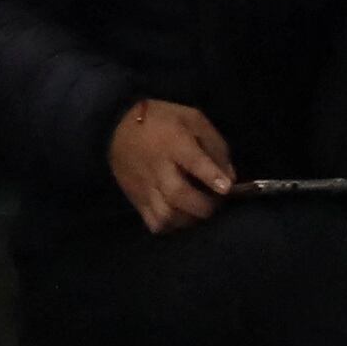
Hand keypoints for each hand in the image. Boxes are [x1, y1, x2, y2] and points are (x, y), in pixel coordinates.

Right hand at [110, 98, 235, 232]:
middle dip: (203, 206)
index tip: (226, 188)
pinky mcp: (136, 199)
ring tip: (197, 212)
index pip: (192, 161)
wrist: (117, 128)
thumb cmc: (162, 121)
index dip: (211, 176)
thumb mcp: (192, 119)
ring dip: (188, 219)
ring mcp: (144, 186)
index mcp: (174, 142)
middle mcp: (157, 167)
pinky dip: (171, 226)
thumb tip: (229, 177)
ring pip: (166, 215)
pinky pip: (154, 223)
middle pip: (178, 195)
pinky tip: (179, 216)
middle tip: (215, 203)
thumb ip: (215, 146)